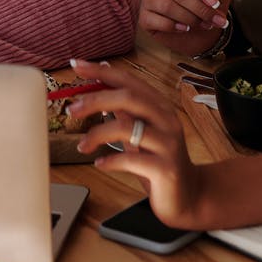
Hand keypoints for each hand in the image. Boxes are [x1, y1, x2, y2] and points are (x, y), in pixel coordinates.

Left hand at [67, 59, 203, 227]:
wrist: (189, 196)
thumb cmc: (160, 161)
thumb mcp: (141, 131)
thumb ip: (124, 110)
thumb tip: (101, 84)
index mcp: (160, 107)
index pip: (128, 80)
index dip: (101, 71)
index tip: (76, 65)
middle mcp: (166, 120)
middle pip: (128, 98)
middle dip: (95, 99)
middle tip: (72, 109)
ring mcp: (168, 144)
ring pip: (127, 128)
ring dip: (97, 134)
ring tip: (82, 145)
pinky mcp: (165, 169)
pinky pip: (131, 160)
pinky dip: (110, 160)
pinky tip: (100, 163)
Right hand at [139, 0, 230, 55]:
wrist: (200, 32)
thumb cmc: (208, 7)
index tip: (215, 3)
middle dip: (200, 9)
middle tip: (215, 21)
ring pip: (167, 7)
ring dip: (190, 19)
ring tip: (203, 25)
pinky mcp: (145, 17)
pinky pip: (155, 20)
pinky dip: (173, 27)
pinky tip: (184, 28)